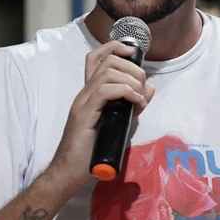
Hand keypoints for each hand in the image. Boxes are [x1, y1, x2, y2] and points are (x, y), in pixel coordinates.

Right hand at [46, 41, 155, 188]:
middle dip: (132, 68)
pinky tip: (135, 103)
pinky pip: (105, 90)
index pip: (97, 58)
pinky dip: (126, 92)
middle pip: (107, 61)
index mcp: (91, 93)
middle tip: (142, 86)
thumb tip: (150, 89)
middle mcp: (85, 93)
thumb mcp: (120, 124)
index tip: (133, 52)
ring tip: (139, 98)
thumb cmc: (92, 152)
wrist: (70, 172)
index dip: (114, 47)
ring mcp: (83, 102)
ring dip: (131, 80)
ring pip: (107, 72)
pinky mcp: (84, 113)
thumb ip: (134, 106)